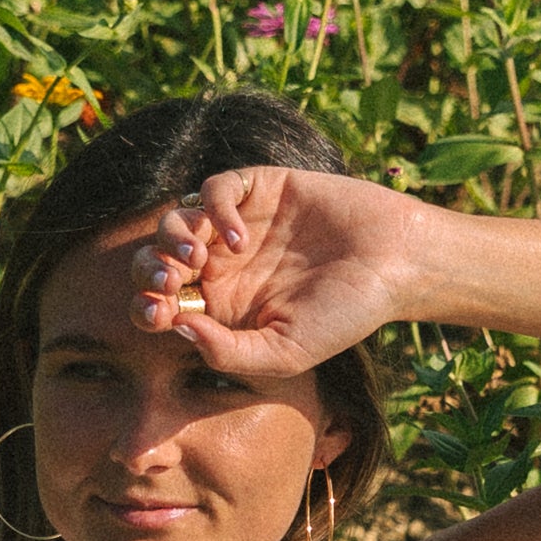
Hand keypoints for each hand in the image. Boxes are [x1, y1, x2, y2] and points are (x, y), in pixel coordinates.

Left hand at [129, 164, 415, 376]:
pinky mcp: (259, 187)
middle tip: (172, 281)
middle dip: (151, 270)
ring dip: (174, 237)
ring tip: (200, 257)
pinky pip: (214, 188)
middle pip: (158, 260)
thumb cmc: (344, 317)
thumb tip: (175, 329)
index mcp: (222, 308)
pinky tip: (240, 235)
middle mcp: (223, 265)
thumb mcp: (284, 353)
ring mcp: (238, 223)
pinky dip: (214, 208)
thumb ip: (227, 351)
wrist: (394, 265)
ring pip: (176, 220)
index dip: (146, 307)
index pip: (163, 305)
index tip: (157, 314)